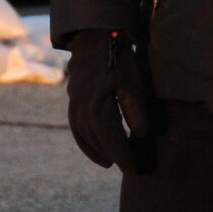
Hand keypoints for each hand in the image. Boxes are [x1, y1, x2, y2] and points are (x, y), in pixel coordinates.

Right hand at [64, 29, 156, 172]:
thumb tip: (140, 137)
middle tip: (133, 170)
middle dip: (117, 158)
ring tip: (115, 163)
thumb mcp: (134, 84)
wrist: (95, 40)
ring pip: (87, 139)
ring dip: (100, 153)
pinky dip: (87, 144)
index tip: (137, 171)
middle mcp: (82, 112)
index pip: (114, 142)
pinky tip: (98, 151)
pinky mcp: (73, 104)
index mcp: (99, 109)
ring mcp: (74, 109)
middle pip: (100, 144)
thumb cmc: (120, 61)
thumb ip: (137, 112)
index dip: (126, 158)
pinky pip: (78, 131)